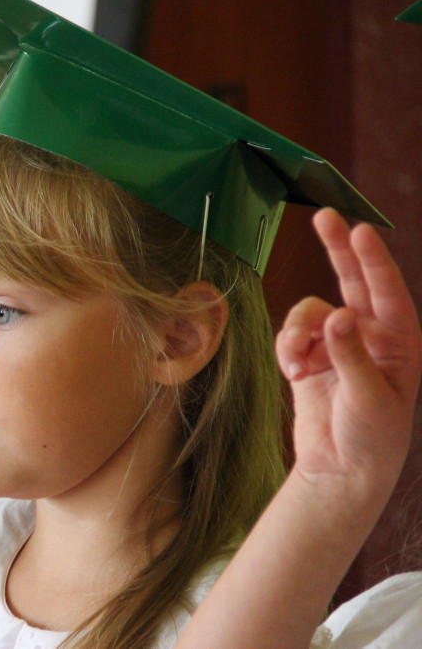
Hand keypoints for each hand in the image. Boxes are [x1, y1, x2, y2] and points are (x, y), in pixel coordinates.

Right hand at [277, 208, 420, 496]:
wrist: (341, 470)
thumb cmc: (371, 436)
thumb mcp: (368, 396)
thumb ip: (351, 353)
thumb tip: (337, 315)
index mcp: (400, 343)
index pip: (387, 292)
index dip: (372, 260)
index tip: (360, 231)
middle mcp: (370, 337)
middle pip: (353, 281)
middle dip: (338, 251)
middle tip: (325, 217)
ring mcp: (338, 345)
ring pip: (310, 313)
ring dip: (297, 332)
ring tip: (296, 363)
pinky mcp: (310, 358)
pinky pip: (291, 336)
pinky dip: (288, 351)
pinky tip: (293, 373)